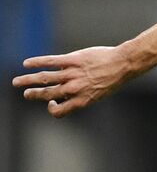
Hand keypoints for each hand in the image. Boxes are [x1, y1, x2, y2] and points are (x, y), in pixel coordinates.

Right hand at [11, 46, 131, 117]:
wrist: (123, 64)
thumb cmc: (113, 79)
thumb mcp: (99, 93)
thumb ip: (82, 95)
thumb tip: (66, 94)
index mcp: (82, 100)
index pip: (60, 111)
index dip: (53, 109)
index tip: (50, 102)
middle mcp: (74, 89)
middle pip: (47, 94)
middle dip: (33, 95)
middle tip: (25, 94)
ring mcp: (72, 74)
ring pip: (44, 79)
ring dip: (28, 80)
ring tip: (17, 82)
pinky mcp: (72, 60)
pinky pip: (50, 61)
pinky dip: (36, 62)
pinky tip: (26, 64)